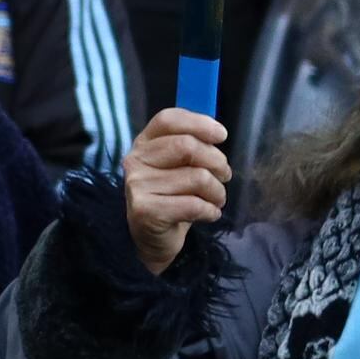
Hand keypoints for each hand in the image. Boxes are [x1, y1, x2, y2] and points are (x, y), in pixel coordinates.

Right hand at [120, 107, 230, 273]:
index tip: (221, 136)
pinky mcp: (145, 211)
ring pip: (197, 177)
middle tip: (224, 176)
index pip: (169, 119)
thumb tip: (217, 134)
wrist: (151, 239)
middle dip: (217, 162)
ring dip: (217, 192)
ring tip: (215, 200)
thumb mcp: (178, 167)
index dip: (199, 123)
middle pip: (188, 146)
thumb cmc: (171, 197)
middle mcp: (136, 160)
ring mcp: (138, 186)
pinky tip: (208, 214)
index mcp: (144, 143)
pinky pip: (194, 204)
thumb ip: (191, 147)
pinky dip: (210, 211)